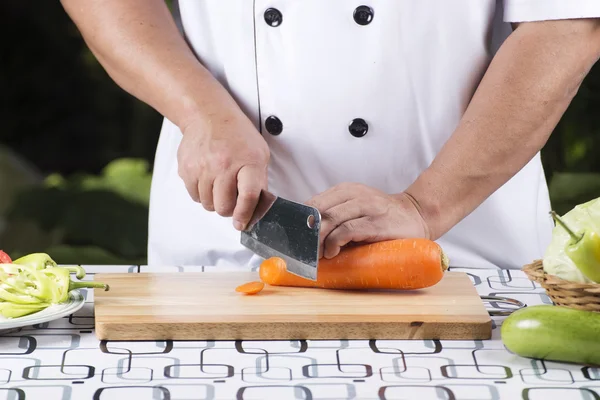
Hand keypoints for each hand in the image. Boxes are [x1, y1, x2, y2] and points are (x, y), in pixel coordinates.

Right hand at [177, 109, 269, 230]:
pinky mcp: (187, 169)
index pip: (248, 197)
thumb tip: (258, 208)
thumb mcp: (259, 154)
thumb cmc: (237, 136)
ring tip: (220, 185)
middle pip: (223, 207)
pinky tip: (208, 180)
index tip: (243, 223)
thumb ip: (259, 181)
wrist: (208, 116)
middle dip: (229, 209)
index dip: (245, 215)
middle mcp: (224, 165)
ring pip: (207, 204)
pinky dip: (202, 193)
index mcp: (248, 161)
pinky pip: (194, 196)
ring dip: (215, 201)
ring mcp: (203, 167)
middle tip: (231, 200)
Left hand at [306, 183, 430, 258]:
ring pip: (330, 219)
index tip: (293, 239)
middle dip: (306, 233)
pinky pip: (346, 230)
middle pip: (318, 210)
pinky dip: (334, 243)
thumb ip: (335, 215)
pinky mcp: (375, 223)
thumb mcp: (356, 209)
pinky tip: (332, 252)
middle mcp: (354, 194)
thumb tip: (306, 235)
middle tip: (302, 250)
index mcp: (345, 190)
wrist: (417, 215)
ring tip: (317, 254)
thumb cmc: (382, 218)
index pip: (313, 202)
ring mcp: (366, 207)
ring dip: (318, 240)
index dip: (299, 221)